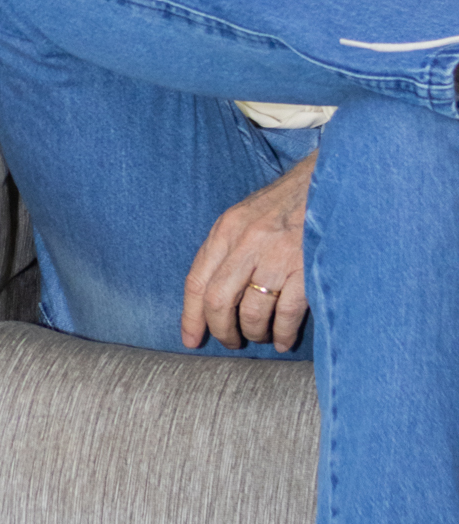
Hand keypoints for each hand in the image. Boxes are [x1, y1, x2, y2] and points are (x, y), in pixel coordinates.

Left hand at [181, 155, 314, 353]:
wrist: (331, 182)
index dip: (191, 316)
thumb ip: (227, 250)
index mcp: (227, 229)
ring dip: (254, 333)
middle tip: (231, 342)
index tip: (191, 339)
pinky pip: (286, 314)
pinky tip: (283, 339)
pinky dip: (282, 334)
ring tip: (260, 335)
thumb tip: (211, 297)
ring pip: (252, 312)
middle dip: (222, 330)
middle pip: (219, 301)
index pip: (197, 281)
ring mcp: (278, 256)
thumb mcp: (246, 217)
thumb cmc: (287, 204)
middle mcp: (247, 242)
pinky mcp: (307, 268)